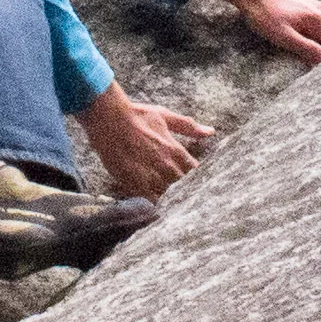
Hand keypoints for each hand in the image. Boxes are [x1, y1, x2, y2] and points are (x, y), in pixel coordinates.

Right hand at [76, 84, 213, 201]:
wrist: (109, 119)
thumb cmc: (136, 115)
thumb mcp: (165, 116)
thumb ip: (188, 127)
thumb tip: (211, 132)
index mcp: (175, 150)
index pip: (195, 172)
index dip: (197, 178)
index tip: (198, 181)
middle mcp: (166, 165)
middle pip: (184, 186)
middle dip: (187, 190)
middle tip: (189, 196)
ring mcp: (151, 176)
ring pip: (169, 195)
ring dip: (173, 198)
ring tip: (175, 202)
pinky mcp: (135, 183)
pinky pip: (151, 200)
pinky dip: (157, 204)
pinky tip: (159, 206)